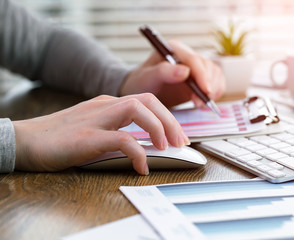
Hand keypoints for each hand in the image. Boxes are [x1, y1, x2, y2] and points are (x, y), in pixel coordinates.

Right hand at [13, 94, 188, 174]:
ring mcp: (96, 119)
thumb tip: (142, 144)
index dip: (167, 116)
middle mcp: (105, 106)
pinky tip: (141, 166)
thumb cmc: (60, 137)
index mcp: (108, 104)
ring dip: (158, 128)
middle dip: (170, 120)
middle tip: (181, 142)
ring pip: (137, 110)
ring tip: (166, 148)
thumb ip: (116, 130)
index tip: (178, 135)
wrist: (26, 140)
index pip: (146, 101)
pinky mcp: (87, 136)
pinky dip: (137, 152)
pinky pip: (121, 139)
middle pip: (147, 101)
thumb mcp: (94, 128)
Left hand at [120, 40, 224, 106]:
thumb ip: (163, 72)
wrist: (144, 91)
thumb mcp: (147, 78)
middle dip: (206, 86)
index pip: (193, 59)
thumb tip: (185, 71)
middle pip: (207, 67)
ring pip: (215, 74)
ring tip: (198, 104)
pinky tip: (204, 101)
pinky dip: (215, 93)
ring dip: (212, 90)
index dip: (202, 75)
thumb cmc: (142, 82)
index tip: (205, 91)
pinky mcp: (201, 78)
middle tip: (198, 103)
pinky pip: (216, 82)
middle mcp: (187, 55)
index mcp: (174, 48)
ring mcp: (195, 66)